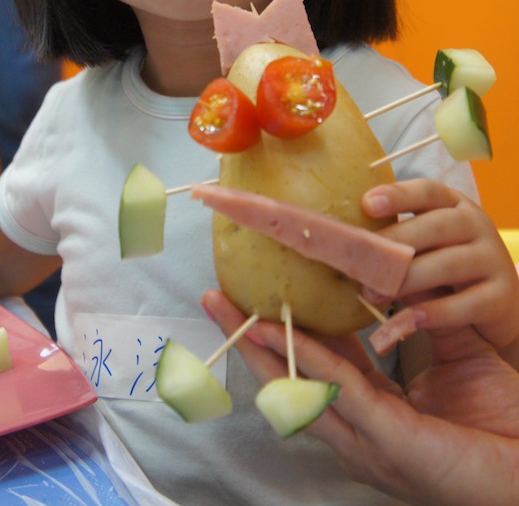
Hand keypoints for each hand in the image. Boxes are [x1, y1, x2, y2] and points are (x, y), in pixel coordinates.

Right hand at [201, 289, 518, 505]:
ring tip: (230, 315)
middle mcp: (358, 426)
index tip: (261, 294)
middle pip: (290, 378)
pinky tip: (279, 338)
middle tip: (216, 301)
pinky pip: (338, 392)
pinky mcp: (385, 440)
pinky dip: (305, 362)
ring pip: (299, 387)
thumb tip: (404, 268)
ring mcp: (366, 438)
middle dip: (250, 340)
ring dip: (260, 349)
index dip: (286, 329)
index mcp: (374, 408)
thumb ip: (426, 317)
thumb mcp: (458, 355)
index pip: (318, 361)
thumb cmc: (502, 423)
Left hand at [361, 179, 518, 357]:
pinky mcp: (502, 296)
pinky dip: (435, 312)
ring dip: (407, 280)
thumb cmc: (441, 271)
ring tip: (373, 295)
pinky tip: (410, 320)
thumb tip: (343, 243)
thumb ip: (395, 240)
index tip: (367, 203)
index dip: (398, 194)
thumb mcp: (421, 248)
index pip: (427, 191)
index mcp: (453, 204)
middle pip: (435, 227)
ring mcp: (493, 258)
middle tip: (359, 263)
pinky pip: (466, 303)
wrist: (491, 309)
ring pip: (448, 264)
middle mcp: (476, 224)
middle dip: (394, 243)